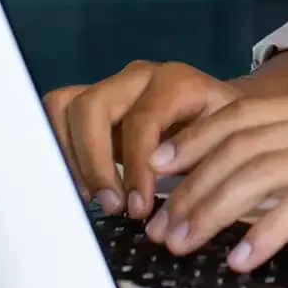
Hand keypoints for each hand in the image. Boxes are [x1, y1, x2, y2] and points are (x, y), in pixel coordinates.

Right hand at [43, 60, 240, 220]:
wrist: (229, 115)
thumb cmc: (227, 136)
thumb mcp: (226, 148)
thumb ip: (199, 168)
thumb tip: (169, 210)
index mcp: (177, 83)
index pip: (142, 119)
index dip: (135, 166)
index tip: (139, 207)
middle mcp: (140, 77)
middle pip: (93, 106)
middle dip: (95, 162)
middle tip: (112, 205)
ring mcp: (113, 85)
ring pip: (66, 105)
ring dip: (71, 157)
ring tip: (91, 197)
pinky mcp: (94, 100)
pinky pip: (58, 112)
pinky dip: (61, 149)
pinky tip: (82, 184)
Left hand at [142, 96, 287, 269]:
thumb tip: (259, 186)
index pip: (243, 116)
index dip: (194, 143)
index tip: (159, 173)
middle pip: (241, 144)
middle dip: (190, 186)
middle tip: (162, 226)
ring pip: (261, 171)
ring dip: (213, 212)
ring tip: (188, 245)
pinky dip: (266, 231)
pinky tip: (246, 257)